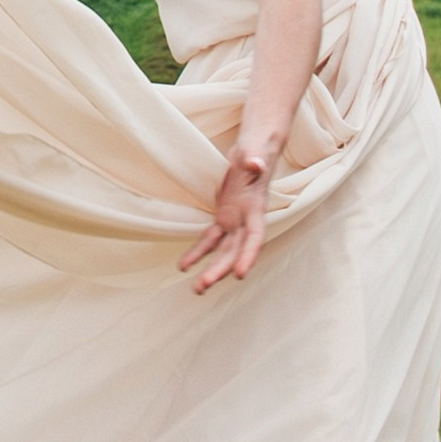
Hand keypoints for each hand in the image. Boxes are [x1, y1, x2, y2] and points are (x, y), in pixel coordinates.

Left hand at [178, 149, 269, 293]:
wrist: (254, 152)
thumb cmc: (256, 153)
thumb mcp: (255, 154)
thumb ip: (255, 161)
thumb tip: (255, 164)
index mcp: (256, 209)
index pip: (254, 238)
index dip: (248, 256)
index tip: (240, 274)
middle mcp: (246, 221)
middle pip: (234, 251)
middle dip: (221, 269)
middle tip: (203, 285)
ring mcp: (235, 222)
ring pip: (223, 252)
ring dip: (210, 269)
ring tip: (197, 288)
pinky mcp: (224, 219)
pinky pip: (210, 240)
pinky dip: (198, 252)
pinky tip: (184, 266)